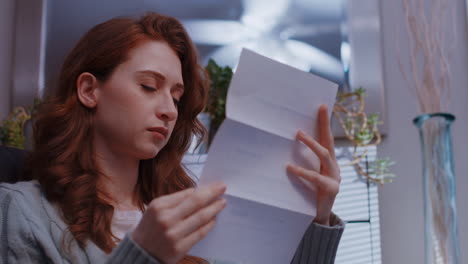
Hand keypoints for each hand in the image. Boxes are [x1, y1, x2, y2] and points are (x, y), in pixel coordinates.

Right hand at [131, 182, 226, 263]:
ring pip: (200, 217)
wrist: (139, 253)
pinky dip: (209, 225)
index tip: (215, 185)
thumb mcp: (155, 209)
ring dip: (214, 209)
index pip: (187, 194)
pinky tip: (214, 219)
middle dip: (212, 193)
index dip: (204, 189)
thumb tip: (197, 191)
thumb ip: (175, 200)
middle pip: (196, 202)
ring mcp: (173, 234)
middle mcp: (166, 219)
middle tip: (223, 188)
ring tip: (222, 203)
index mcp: (159, 206)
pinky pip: (200, 233)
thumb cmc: (150, 227)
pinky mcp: (179, 248)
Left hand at [286, 104, 340, 225]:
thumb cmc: (310, 191)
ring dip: (311, 144)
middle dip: (323, 125)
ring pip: (324, 155)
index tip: (322, 105)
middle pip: (329, 141)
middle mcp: (333, 165)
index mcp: (328, 160)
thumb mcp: (307, 172)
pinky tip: (290, 168)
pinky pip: (316, 177)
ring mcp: (334, 177)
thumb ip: (300, 160)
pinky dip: (302, 172)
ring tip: (298, 134)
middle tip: (316, 110)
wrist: (319, 215)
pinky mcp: (331, 189)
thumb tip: (281, 143)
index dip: (325, 122)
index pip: (327, 137)